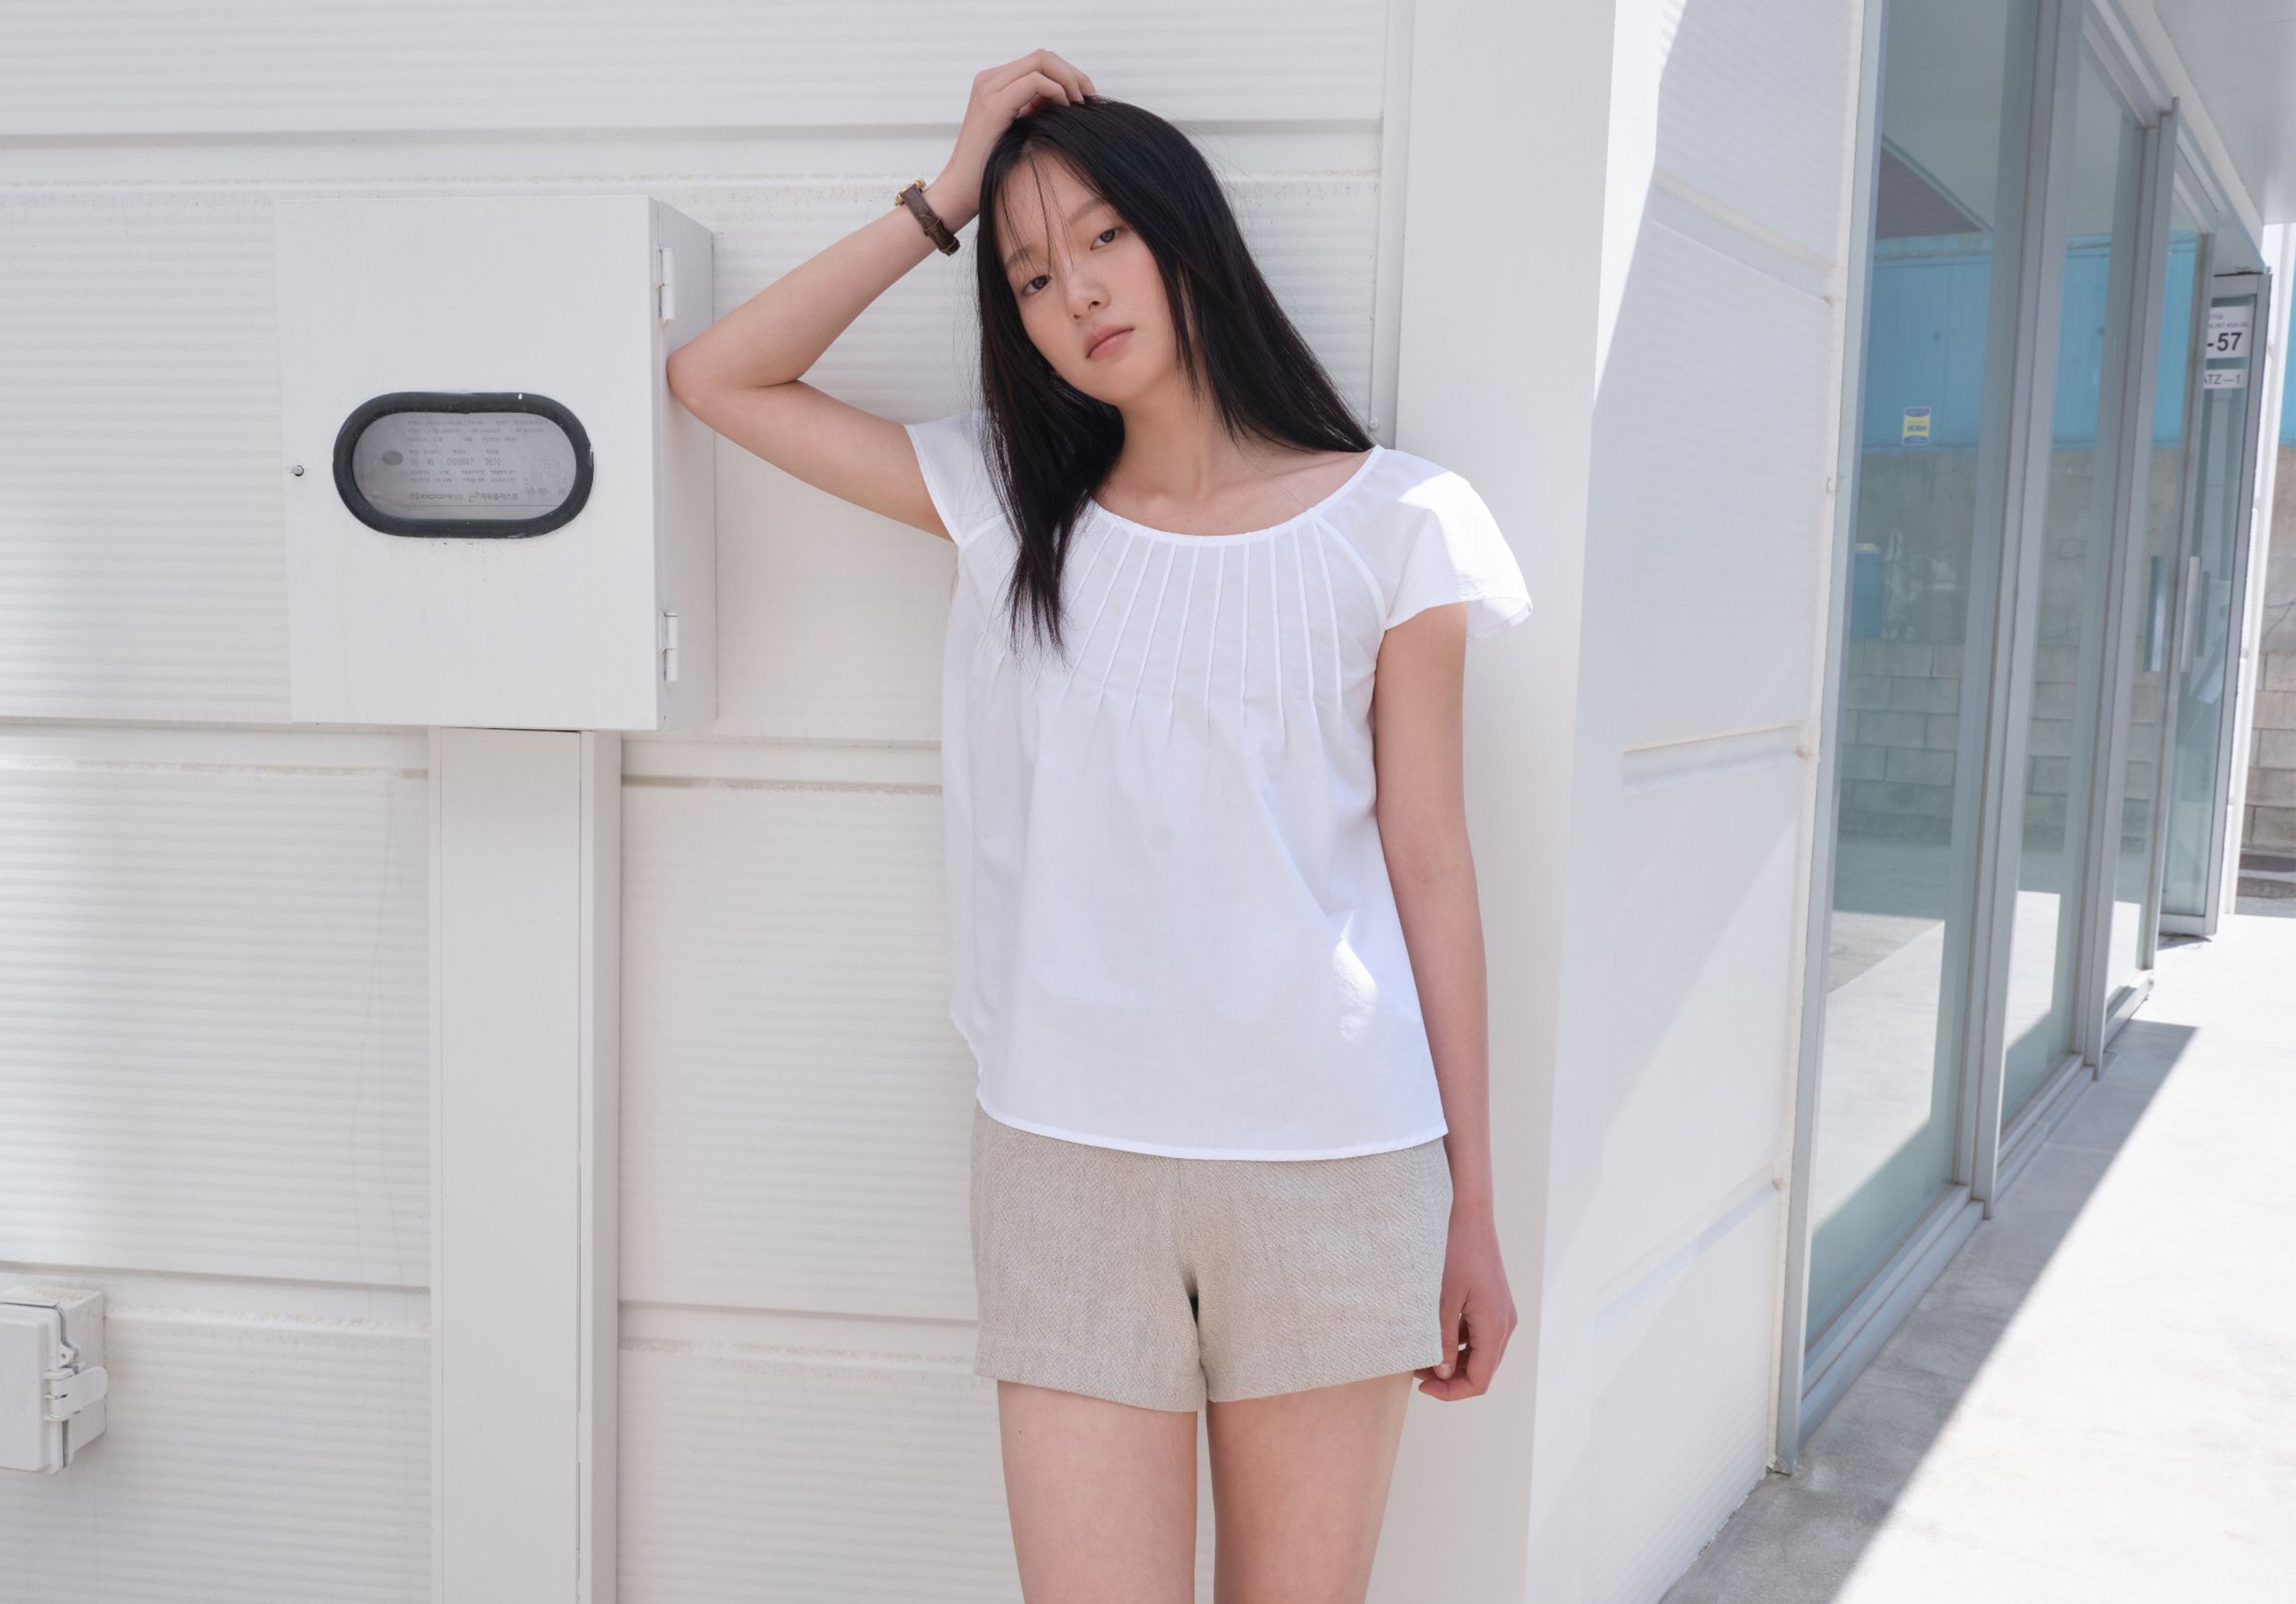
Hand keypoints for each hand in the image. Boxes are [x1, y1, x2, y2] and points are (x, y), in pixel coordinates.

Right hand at [929, 51, 1098, 224]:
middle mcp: (989, 79)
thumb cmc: (990, 168)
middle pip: (1043, 56)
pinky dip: (1056, 92)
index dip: (1068, 73)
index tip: (1086, 97)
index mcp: (994, 83)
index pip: (1039, 61)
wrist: (960, 191)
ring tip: (1079, 105)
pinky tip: (1064, 110)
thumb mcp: (1018, 130)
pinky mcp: (994, 105)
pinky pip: (1035, 82)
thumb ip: (1035, 109)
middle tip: (1090, 98)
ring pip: (1041, 62)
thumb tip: (1067, 100)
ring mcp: (989, 89)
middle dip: (1073, 73)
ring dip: (1068, 80)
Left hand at [1414, 1203, 1517, 1399]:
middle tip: (1417, 1371)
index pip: (1479, 1380)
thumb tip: (1444, 1374)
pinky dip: (1458, 1342)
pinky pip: (1479, 1334)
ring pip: (1480, 1353)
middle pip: (1482, 1370)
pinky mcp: (1493, 1302)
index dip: (1451, 1392)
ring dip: (1453, 1360)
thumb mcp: (1442, 1300)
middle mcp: (1504, 1324)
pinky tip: (1433, 1332)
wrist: (1468, 1213)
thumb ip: (1444, 1340)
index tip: (1422, 1386)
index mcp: (1495, 1327)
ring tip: (1421, 1353)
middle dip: (1450, 1378)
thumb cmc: (1455, 1251)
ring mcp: (1501, 1313)